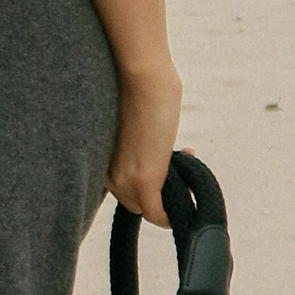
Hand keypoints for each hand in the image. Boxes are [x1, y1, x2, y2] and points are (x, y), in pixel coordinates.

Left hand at [108, 59, 184, 224]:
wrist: (142, 80)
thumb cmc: (140, 93)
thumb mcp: (135, 127)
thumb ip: (139, 144)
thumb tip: (155, 148)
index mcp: (102, 161)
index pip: (124, 189)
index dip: (151, 180)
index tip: (172, 161)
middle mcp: (108, 175)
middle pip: (136, 203)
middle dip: (164, 189)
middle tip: (185, 159)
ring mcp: (125, 180)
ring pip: (147, 210)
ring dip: (172, 199)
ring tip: (189, 165)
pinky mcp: (143, 180)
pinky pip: (157, 214)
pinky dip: (172, 214)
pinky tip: (192, 193)